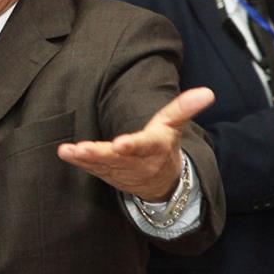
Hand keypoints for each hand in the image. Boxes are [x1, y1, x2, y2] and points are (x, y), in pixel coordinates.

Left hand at [57, 87, 214, 201]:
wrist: (161, 181)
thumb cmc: (164, 145)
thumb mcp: (174, 125)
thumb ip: (184, 108)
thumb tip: (208, 92)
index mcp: (154, 147)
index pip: (144, 146)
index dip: (133, 145)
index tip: (121, 143)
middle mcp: (136, 161)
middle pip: (117, 158)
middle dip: (100, 154)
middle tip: (84, 149)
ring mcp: (120, 170)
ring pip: (102, 165)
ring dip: (85, 159)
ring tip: (71, 151)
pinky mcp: (107, 173)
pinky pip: (92, 168)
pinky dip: (78, 162)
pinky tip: (65, 152)